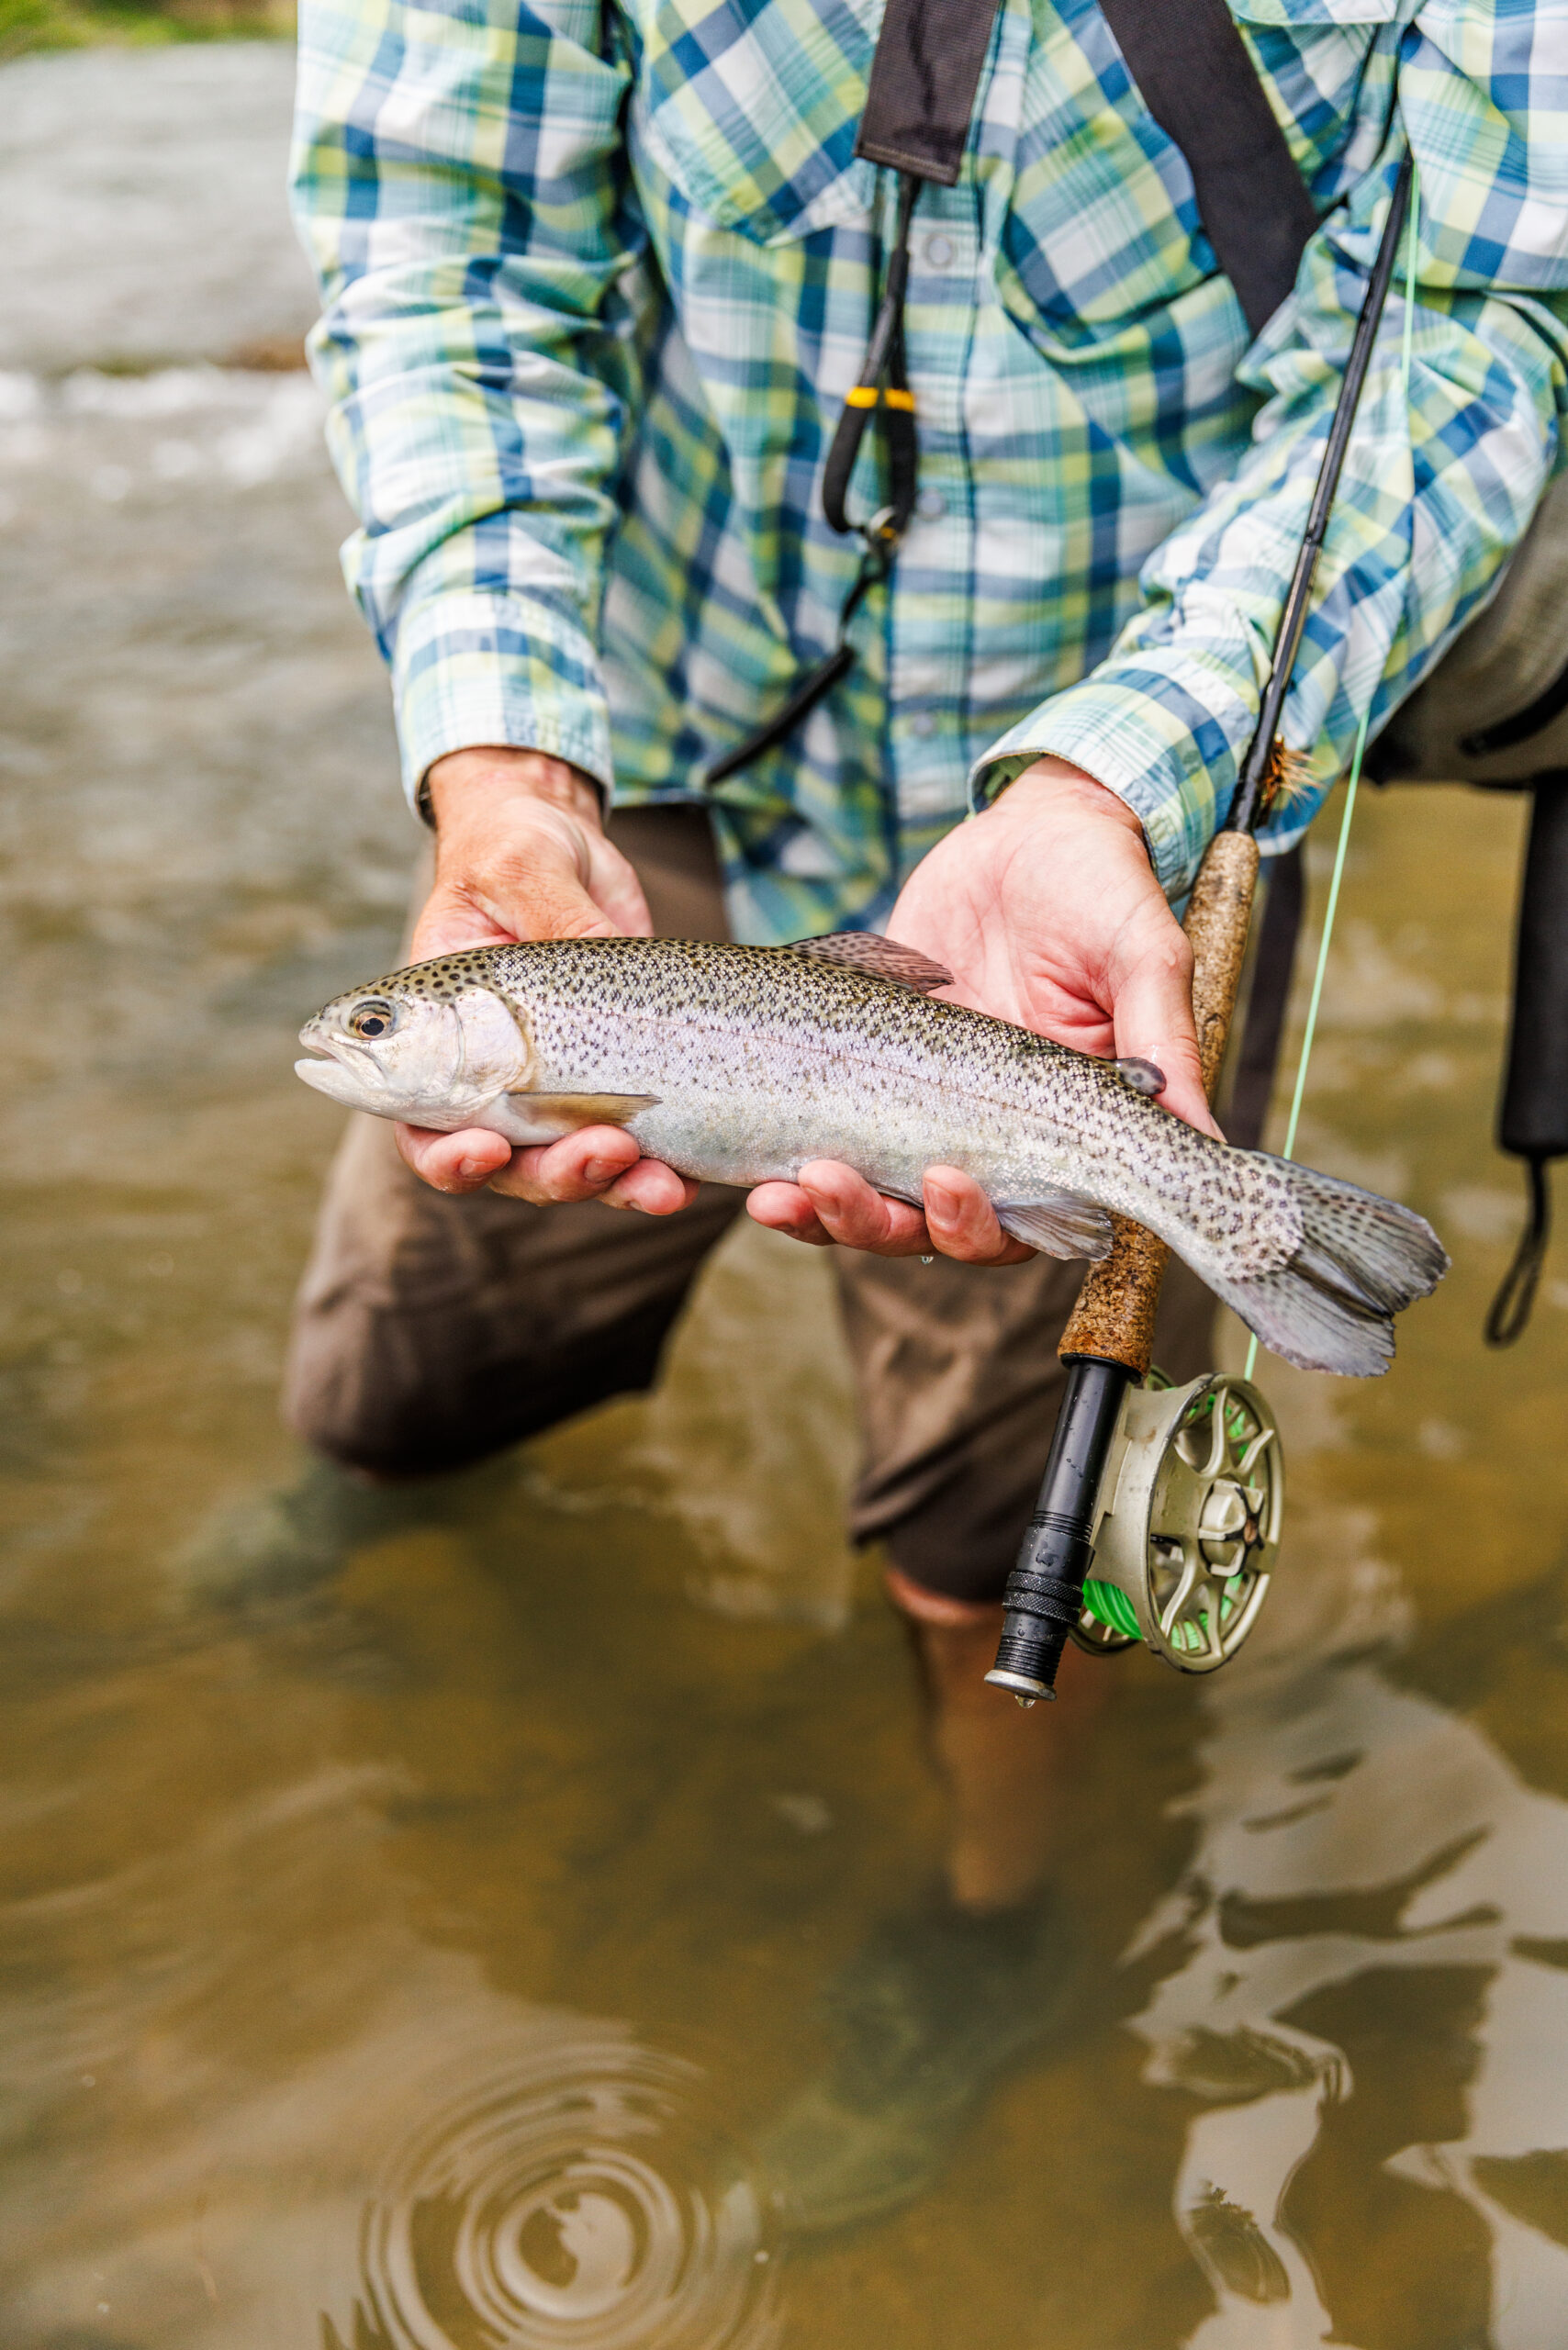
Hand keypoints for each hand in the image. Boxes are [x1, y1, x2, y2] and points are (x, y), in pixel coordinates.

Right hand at [393, 747, 698, 1214]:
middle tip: (604, 1152)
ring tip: (660, 1184)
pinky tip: (686, 1181)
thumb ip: (549, 916)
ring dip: (614, 1186)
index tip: (488, 1147)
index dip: (448, 1157)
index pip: (421, 1127)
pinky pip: (633, 1149)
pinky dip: (658, 1174)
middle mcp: (493, 1079)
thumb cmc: (517, 849)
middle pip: (508, 1167)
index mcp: (439, 1039)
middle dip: (556, 1176)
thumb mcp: (523, 868)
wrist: (571, 849)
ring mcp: (558, 1088)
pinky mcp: (617, 1083)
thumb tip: (596, 951)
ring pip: (574, 1169)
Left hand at [748, 757, 1216, 1261]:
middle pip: (933, 1228)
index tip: (947, 1183)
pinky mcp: (864, 1075)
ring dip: (826, 1212)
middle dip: (880, 1223)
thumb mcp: (1142, 955)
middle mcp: (993, 1137)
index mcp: (1065, 1131)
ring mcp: (922, 1110)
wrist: (1030, 825)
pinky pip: (822, 1142)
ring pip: (872, 1199)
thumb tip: (1202, 1140)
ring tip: (779, 1192)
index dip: (981, 1226)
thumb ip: (1162, 1042)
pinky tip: (756, 1170)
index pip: (1026, 1223)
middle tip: (830, 1185)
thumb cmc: (1102, 886)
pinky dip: (789, 1166)